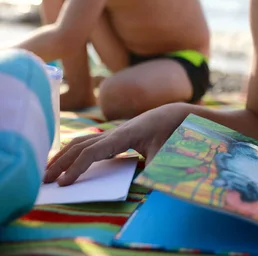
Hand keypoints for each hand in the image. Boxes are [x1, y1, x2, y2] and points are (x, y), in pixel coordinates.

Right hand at [44, 103, 187, 185]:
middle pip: (79, 146)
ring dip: (63, 156)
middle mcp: (112, 133)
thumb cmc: (168, 133)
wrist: (171, 114)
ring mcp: (111, 134)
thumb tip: (145, 185)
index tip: (64, 183)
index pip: (93, 152)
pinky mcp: (113, 137)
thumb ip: (154, 167)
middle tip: (44, 181)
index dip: (77, 167)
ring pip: (80, 142)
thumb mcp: (165, 151)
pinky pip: (87, 143)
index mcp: (123, 136)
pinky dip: (73, 152)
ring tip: (47, 172)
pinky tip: (65, 161)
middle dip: (61, 163)